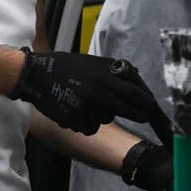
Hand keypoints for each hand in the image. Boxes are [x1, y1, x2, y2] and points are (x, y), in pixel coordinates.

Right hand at [11, 50, 162, 135]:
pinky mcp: (74, 121)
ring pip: (106, 119)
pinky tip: (78, 110)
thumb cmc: (66, 66)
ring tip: (88, 100)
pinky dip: (88, 123)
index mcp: (103, 78)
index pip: (133, 94)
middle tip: (144, 116)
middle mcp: (97, 95)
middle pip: (126, 111)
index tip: (153, 107)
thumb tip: (137, 77)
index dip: (146, 103)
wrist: (36, 75)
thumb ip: (114, 70)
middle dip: (138, 114)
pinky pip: (90, 128)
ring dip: (104, 114)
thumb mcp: (93, 62)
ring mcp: (85, 109)